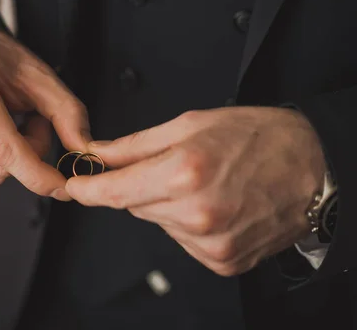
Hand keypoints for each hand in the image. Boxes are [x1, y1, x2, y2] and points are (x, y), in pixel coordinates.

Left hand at [66, 107, 325, 275]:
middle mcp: (196, 214)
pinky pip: (182, 241)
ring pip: (157, 223)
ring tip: (203, 183)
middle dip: (141, 186)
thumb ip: (135, 145)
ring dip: (166, 204)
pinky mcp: (222, 260)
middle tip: (173, 166)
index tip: (73, 187)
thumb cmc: (258, 138)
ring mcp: (211, 242)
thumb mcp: (190, 124)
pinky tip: (213, 204)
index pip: (114, 192)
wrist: (312, 167)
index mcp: (185, 173)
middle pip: (134, 206)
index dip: (88, 189)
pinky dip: (187, 224)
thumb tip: (98, 154)